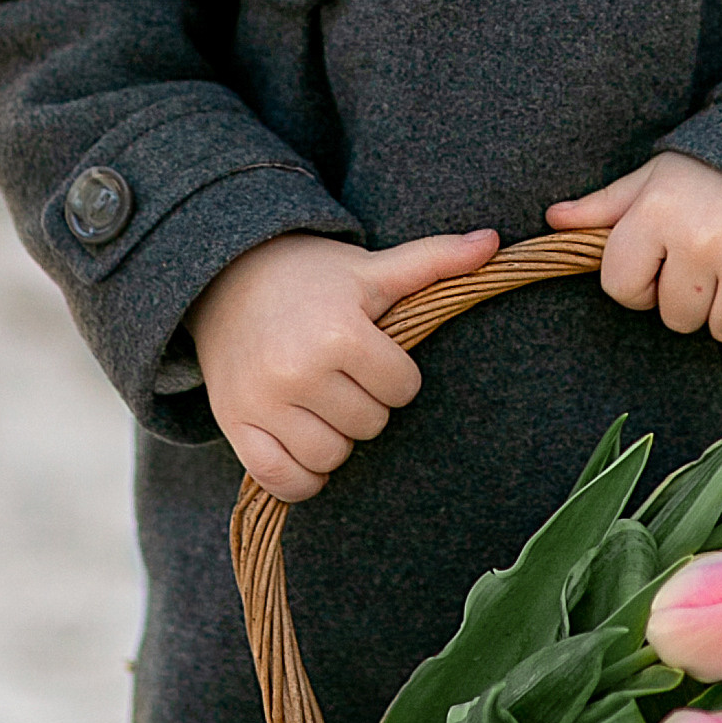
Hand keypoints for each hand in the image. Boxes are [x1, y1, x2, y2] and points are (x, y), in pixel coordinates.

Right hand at [188, 227, 498, 501]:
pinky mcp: (235, 425)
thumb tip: (495, 242)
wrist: (226, 277)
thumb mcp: (373, 267)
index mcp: (338, 331)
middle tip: (345, 374)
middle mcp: (297, 370)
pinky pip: (282, 480)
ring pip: (330, 456)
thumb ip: (436, 259)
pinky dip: (300, 476)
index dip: (396, 373)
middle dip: (366, 403)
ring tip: (325, 402)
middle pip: (369, 425)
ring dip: (337, 438)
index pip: (403, 389)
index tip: (374, 353)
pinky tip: (305, 446)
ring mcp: (262, 402)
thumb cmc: (313, 277)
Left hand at [547, 157, 721, 355]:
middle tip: (713, 260)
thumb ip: (604, 206)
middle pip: (675, 317)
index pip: (621, 288)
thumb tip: (553, 219)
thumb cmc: (714, 171)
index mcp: (657, 211)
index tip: (663, 261)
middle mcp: (700, 238)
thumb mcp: (654, 178)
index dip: (639, 282)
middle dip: (690, 298)